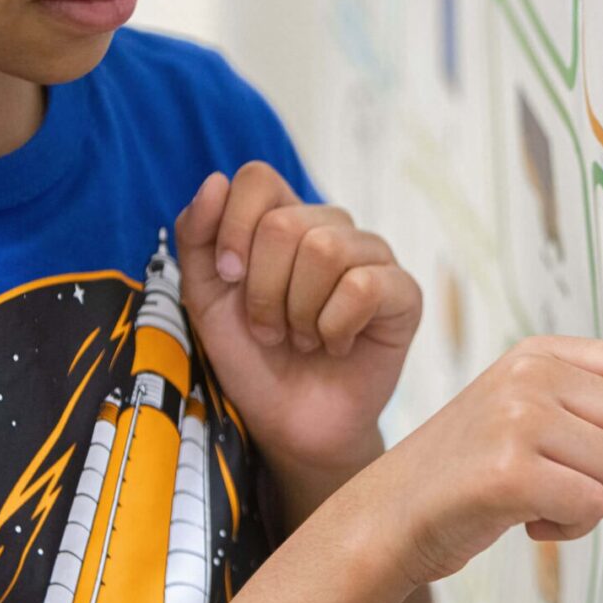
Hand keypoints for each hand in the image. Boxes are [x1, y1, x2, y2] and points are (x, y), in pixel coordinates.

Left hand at [175, 163, 422, 477]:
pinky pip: (363, 287)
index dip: (234, 227)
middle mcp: (333, 228)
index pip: (258, 178)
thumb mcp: (206, 300)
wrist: (290, 425)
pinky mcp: (404, 294)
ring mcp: (373, 258)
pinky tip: (337, 345)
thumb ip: (198, 239)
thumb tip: (215, 182)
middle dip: (263, 289)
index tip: (229, 278)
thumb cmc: (252, 360)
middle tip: (271, 329)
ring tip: (302, 338)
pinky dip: (335, 327)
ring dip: (299, 312)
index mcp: (286, 219)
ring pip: (325, 250)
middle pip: (286, 222)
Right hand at [358, 336, 602, 586]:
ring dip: (592, 503)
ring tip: (541, 499)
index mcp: (540, 353)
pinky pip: (592, 505)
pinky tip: (527, 520)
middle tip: (568, 482)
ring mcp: (518, 417)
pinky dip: (569, 528)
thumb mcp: (525, 407)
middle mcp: (530, 373)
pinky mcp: (509, 470)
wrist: (391, 514)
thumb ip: (588, 398)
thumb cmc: (470, 471)